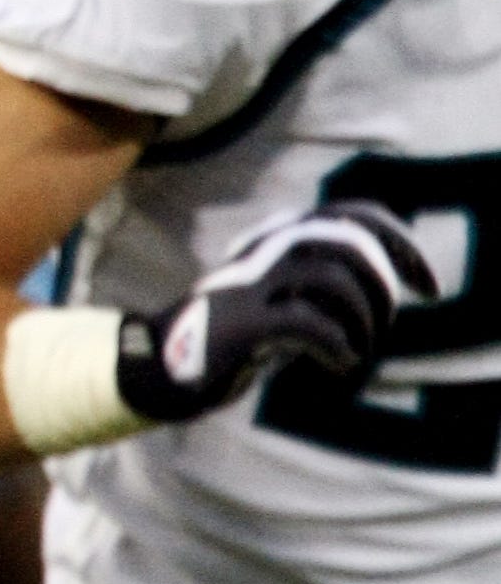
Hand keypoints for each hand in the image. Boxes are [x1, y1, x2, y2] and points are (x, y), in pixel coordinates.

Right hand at [120, 201, 438, 420]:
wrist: (156, 368)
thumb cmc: (226, 340)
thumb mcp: (275, 299)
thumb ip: (313, 281)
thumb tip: (380, 286)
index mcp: (275, 242)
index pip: (354, 216)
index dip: (402, 243)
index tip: (426, 286)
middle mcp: (263, 254)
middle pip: (350, 240)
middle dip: (388, 283)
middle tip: (391, 322)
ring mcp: (250, 286)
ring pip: (335, 278)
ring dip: (366, 319)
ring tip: (361, 349)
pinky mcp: (241, 323)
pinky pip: (309, 324)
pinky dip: (339, 346)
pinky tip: (340, 365)